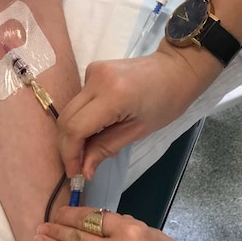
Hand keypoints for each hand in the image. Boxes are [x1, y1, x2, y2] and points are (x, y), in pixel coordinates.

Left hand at [31, 206, 200, 240]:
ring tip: (36, 240)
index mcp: (129, 230)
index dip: (69, 215)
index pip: (91, 218)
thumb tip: (85, 221)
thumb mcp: (145, 231)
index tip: (57, 213)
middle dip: (55, 230)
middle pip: (77, 237)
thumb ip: (116, 226)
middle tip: (40, 226)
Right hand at [56, 42, 219, 178]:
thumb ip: (106, 148)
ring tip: (88, 149)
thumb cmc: (166, 102)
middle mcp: (96, 80)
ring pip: (69, 110)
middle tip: (77, 165)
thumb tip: (84, 170)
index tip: (74, 171)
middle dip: (67, 146)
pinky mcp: (92, 69)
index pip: (76, 128)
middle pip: (66, 119)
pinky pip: (79, 100)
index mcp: (113, 96)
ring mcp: (92, 71)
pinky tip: (96, 126)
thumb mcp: (138, 130)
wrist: (176, 69)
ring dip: (73, 133)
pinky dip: (81, 118)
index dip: (70, 153)